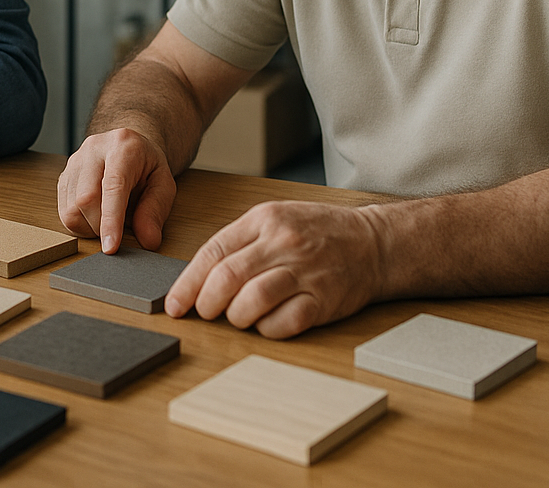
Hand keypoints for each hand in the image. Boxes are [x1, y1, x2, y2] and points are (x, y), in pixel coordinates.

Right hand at [57, 127, 177, 252]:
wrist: (129, 146)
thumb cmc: (147, 166)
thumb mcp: (163, 185)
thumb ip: (156, 211)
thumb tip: (148, 241)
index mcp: (123, 147)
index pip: (113, 186)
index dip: (111, 220)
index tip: (111, 247)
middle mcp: (94, 150)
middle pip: (85, 199)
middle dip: (100, 227)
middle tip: (117, 230)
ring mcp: (75, 161)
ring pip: (70, 208)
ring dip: (89, 227)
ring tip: (107, 220)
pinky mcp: (64, 175)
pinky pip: (63, 210)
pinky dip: (79, 223)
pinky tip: (95, 216)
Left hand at [165, 201, 381, 337]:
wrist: (373, 243)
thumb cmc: (318, 233)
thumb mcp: (276, 220)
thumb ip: (240, 242)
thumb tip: (198, 278)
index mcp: (265, 219)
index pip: (213, 252)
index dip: (187, 283)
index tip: (175, 305)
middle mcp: (283, 242)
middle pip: (227, 277)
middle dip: (206, 303)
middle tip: (205, 313)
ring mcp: (305, 271)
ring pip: (252, 301)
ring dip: (235, 317)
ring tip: (238, 317)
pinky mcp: (324, 300)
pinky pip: (284, 323)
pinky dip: (267, 330)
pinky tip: (267, 323)